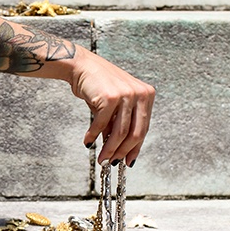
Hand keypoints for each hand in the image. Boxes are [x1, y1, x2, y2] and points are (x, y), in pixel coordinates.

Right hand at [69, 46, 154, 165]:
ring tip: (101, 159)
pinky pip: (102, 125)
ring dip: (109, 149)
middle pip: (136, 134)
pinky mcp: (110, 97)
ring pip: (120, 133)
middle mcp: (141, 94)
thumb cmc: (99, 86)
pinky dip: (93, 136)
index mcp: (147, 95)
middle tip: (112, 163)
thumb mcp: (115, 106)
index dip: (135, 148)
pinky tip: (87, 142)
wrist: (82, 67)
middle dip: (122, 152)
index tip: (128, 162)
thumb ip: (118, 125)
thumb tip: (116, 150)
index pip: (144, 129)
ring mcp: (127, 95)